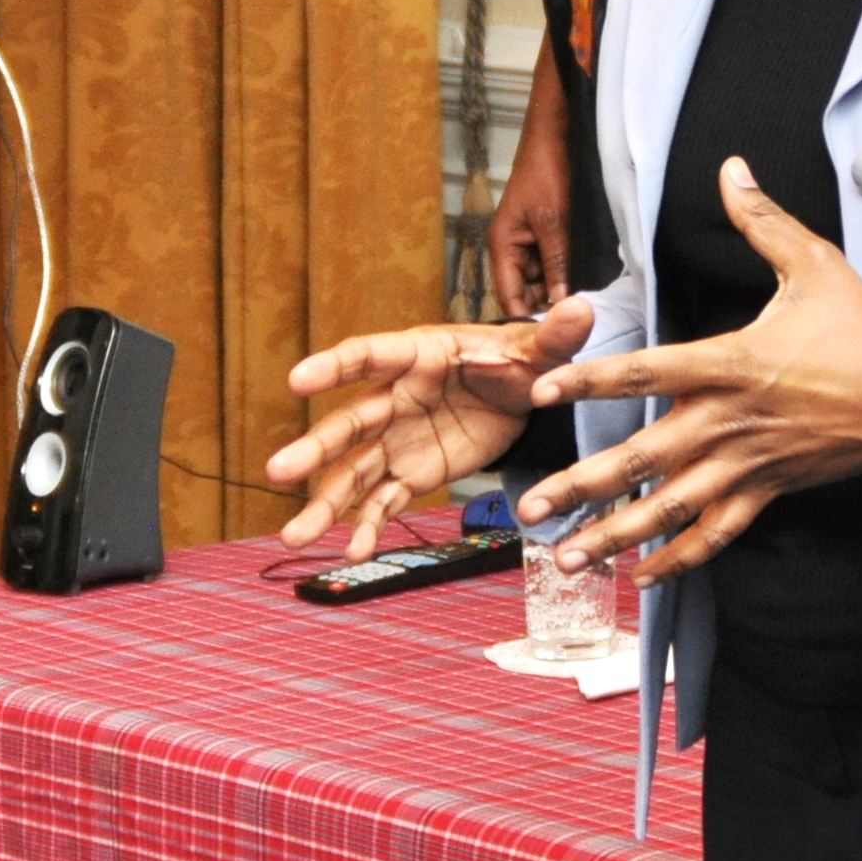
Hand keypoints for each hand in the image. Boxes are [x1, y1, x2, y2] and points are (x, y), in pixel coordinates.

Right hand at [266, 304, 596, 558]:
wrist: (520, 393)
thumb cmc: (519, 358)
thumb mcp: (541, 348)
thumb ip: (556, 334)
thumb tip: (582, 308)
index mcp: (420, 357)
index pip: (371, 356)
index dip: (334, 366)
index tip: (297, 380)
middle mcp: (397, 398)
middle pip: (350, 423)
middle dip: (315, 447)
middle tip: (278, 470)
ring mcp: (399, 439)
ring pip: (353, 472)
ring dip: (324, 502)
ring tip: (294, 536)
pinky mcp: (412, 471)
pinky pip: (384, 501)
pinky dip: (369, 526)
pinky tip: (352, 553)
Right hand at [489, 35, 574, 313]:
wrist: (558, 133)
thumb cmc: (548, 170)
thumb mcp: (555, 223)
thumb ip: (558, 265)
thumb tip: (561, 306)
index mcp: (502, 247)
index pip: (509, 298)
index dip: (527, 322)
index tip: (552, 345)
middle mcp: (513, 249)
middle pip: (526, 294)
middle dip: (547, 310)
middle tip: (575, 333)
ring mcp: (531, 243)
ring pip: (544, 282)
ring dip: (561, 294)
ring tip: (584, 316)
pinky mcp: (548, 236)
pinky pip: (556, 266)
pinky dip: (569, 276)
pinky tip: (588, 289)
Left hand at [516, 159, 861, 587]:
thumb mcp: (814, 263)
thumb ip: (762, 219)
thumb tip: (730, 167)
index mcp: (732, 362)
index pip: (646, 371)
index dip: (591, 379)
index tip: (544, 391)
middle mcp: (730, 420)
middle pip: (643, 458)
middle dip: (582, 486)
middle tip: (530, 508)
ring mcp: (749, 464)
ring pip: (670, 508)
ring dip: (615, 536)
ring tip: (565, 559)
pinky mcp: (770, 491)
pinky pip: (717, 533)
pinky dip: (678, 558)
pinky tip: (641, 576)